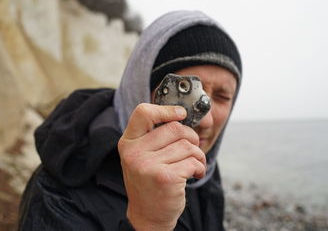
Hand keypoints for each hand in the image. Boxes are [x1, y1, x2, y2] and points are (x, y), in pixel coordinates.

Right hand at [118, 103, 205, 230]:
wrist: (147, 217)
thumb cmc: (149, 182)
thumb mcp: (141, 157)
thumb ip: (152, 136)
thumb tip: (180, 114)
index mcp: (128, 143)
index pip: (143, 112)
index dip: (165, 109)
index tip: (180, 114)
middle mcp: (134, 153)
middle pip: (174, 128)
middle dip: (191, 137)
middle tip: (192, 149)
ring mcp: (148, 165)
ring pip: (187, 145)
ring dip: (198, 155)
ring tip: (194, 165)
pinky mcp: (165, 178)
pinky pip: (193, 161)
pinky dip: (200, 167)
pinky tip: (195, 174)